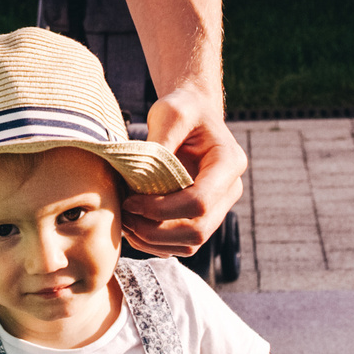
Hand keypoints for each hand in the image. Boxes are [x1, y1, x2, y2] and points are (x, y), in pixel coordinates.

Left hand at [124, 82, 246, 255]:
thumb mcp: (170, 113)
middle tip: (124, 216)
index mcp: (228, 162)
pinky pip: (183, 244)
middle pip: (198, 230)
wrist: (193, 114)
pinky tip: (134, 227)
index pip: (200, 202)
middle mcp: (230, 190)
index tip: (130, 201)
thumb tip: (141, 180)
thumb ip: (159, 144)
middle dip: (156, 230)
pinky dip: (156, 243)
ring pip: (191, 243)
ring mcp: (219, 207)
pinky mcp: (203, 216)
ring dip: (154, 241)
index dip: (162, 209)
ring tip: (126, 223)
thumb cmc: (183, 109)